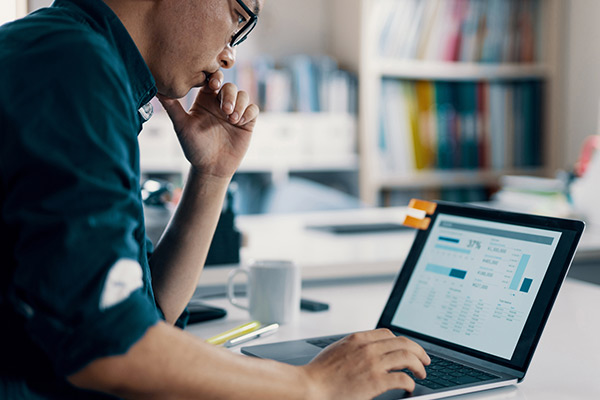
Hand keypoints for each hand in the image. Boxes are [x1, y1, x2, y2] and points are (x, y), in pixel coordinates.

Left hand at [157, 71, 258, 179]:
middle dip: (229, 95)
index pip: (212, 79)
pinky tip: (240, 122)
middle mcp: (220, 103)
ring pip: (243, 95)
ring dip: (239, 104)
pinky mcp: (247, 122)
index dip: (215, 77)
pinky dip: (248, 112)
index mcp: (205, 99)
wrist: (211, 168)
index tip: (213, 85)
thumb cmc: (194, 147)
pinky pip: (253, 109)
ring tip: (232, 119)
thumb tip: (155, 88)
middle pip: (230, 86)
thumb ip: (171, 106)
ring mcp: (235, 112)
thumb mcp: (181, 126)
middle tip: (224, 109)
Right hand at [301, 329, 429, 399]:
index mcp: (358, 338)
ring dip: (419, 365)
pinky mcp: (376, 381)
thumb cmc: (318, 373)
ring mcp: (373, 364)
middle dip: (418, 351)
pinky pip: (402, 378)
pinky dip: (410, 382)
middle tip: (424, 360)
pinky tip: (410, 387)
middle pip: (403, 342)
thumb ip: (354, 347)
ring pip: (407, 357)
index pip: (388, 334)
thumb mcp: (337, 350)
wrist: (310, 386)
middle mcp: (368, 348)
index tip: (407, 349)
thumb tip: (367, 350)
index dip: (402, 341)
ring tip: (421, 373)